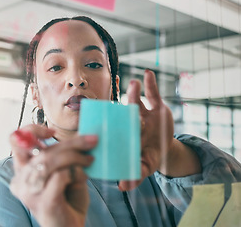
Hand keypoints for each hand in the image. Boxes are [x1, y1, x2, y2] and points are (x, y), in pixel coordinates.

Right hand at [9, 124, 96, 225]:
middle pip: (42, 151)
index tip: (52, 132)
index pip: (15, 140)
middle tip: (91, 140)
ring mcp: (30, 193)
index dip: (32, 130)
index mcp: (22, 171)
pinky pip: (61, 176)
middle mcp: (21, 181)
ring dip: (75, 156)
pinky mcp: (44, 202)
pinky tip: (85, 176)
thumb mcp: (62, 173)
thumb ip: (62, 157)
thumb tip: (80, 136)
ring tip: (90, 158)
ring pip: (50, 161)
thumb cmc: (67, 201)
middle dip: (71, 143)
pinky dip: (76, 172)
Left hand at [119, 70, 173, 190]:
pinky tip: (148, 74)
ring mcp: (143, 113)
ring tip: (134, 83)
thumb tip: (122, 187)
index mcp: (125, 133)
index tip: (98, 119)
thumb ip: (135, 175)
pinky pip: (153, 93)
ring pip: (136, 100)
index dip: (107, 123)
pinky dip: (151, 84)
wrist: (164, 148)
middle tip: (115, 102)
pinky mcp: (156, 107)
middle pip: (123, 111)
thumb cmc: (149, 156)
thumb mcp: (145, 166)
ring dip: (134, 91)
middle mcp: (131, 120)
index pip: (114, 127)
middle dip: (120, 107)